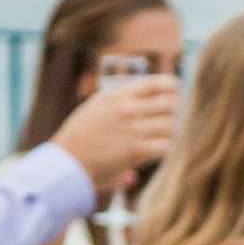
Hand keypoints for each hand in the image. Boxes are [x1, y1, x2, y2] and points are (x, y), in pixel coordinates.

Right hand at [53, 76, 180, 191]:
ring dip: (171, 131)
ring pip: (170, 125)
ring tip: (165, 135)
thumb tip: (142, 94)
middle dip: (174, 111)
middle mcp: (127, 109)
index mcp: (117, 95)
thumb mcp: (96, 106)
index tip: (175, 91)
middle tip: (173, 117)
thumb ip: (119, 98)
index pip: (155, 84)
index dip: (171, 87)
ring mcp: (133, 130)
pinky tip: (158, 150)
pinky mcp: (136, 151)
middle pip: (169, 103)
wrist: (68, 160)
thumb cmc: (79, 135)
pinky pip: (165, 146)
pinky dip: (165, 148)